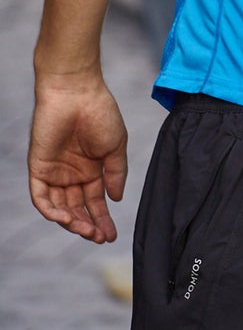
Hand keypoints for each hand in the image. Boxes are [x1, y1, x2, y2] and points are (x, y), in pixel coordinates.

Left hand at [28, 75, 127, 242]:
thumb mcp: (115, 146)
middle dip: (88, 225)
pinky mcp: (39, 168)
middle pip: (77, 209)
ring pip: (60, 207)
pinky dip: (51, 211)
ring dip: (72, 222)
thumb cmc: (100, 113)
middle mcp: (72, 174)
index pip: (95, 202)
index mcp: (91, 169)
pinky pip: (42, 197)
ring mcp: (55, 172)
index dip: (103, 219)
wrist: (77, 93)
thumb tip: (116, 199)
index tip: (112, 235)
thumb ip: (116, 173)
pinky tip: (65, 218)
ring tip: (86, 230)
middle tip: (99, 236)